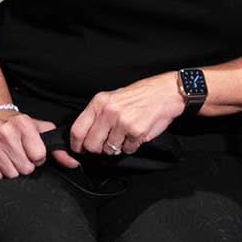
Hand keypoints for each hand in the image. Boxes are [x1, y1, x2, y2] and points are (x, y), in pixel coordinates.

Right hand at [0, 111, 74, 178]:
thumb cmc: (17, 125)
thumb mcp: (39, 129)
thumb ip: (57, 147)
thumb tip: (72, 162)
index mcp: (23, 125)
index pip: (38, 156)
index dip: (38, 157)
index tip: (33, 152)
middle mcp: (6, 133)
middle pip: (25, 168)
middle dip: (26, 164)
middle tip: (21, 154)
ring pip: (11, 174)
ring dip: (13, 169)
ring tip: (11, 157)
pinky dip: (0, 172)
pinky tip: (1, 160)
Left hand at [69, 73, 185, 157]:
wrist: (166, 92)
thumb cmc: (140, 95)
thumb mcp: (113, 97)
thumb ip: (98, 114)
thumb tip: (87, 135)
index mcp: (99, 102)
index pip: (78, 129)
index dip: (76, 144)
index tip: (79, 149)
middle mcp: (108, 112)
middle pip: (91, 144)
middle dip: (98, 149)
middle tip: (106, 145)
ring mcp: (122, 123)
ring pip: (109, 150)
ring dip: (117, 147)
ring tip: (125, 135)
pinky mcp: (136, 132)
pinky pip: (127, 150)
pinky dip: (131, 146)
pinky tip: (135, 135)